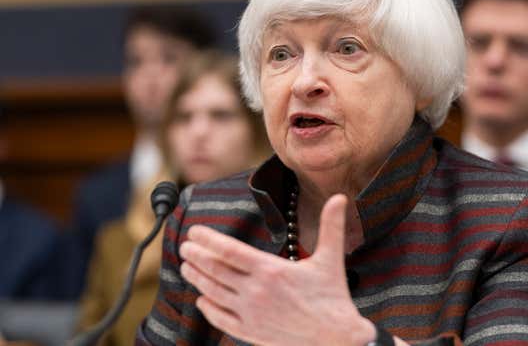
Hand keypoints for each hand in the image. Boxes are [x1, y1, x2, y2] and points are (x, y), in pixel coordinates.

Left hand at [179, 194, 375, 345]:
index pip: (229, 250)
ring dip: (197, 278)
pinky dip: (208, 308)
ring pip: (214, 292)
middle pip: (216, 270)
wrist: (336, 340)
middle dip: (197, 256)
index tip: (194, 232)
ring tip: (186, 267)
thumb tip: (340, 198)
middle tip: (185, 246)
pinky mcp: (251, 332)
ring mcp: (251, 313)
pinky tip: (201, 300)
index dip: (208, 239)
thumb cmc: (334, 299)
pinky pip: (221, 319)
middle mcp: (256, 291)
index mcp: (271, 270)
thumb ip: (331, 226)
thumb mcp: (332, 259)